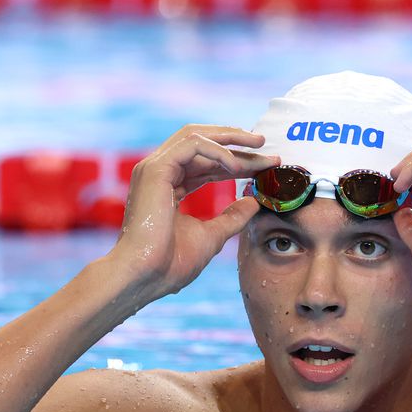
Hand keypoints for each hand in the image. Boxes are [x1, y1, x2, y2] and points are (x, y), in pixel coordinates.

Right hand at [111, 125, 277, 299]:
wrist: (146, 275)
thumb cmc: (171, 263)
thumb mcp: (212, 236)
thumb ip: (232, 217)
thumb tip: (254, 202)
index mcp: (169, 186)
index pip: (206, 164)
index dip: (237, 162)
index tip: (265, 166)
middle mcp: (160, 172)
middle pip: (202, 144)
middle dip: (236, 142)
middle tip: (265, 145)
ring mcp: (154, 168)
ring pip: (195, 136)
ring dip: (230, 138)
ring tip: (258, 145)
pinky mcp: (155, 169)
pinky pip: (191, 144)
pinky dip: (217, 151)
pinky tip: (237, 165)